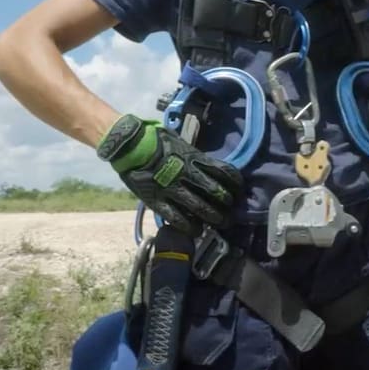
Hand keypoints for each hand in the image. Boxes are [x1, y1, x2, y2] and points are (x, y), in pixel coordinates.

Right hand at [97, 113, 243, 235]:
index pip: (224, 171)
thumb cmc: (154, 139)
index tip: (239, 190)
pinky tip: (197, 230)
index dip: (235, 182)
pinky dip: (190, 227)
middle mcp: (187, 174)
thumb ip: (193, 155)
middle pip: (215, 192)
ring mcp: (173, 189)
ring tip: (220, 223)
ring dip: (213, 218)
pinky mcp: (159, 201)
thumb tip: (205, 163)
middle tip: (231, 212)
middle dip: (227, 204)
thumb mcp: (179, 142)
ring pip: (200, 208)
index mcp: (194, 158)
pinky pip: (177, 218)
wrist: (129, 146)